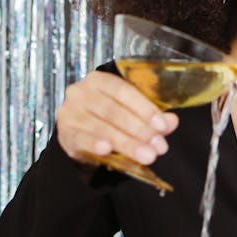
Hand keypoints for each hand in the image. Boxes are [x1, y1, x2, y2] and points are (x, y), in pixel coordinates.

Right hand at [56, 69, 179, 166]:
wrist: (78, 134)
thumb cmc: (106, 119)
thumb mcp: (129, 114)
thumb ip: (150, 117)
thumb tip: (171, 121)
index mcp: (99, 80)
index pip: (124, 91)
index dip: (144, 108)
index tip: (162, 125)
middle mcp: (81, 92)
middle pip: (114, 111)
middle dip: (140, 130)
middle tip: (159, 146)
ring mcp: (70, 113)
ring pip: (102, 127)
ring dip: (126, 143)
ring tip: (146, 155)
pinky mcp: (65, 133)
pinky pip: (81, 138)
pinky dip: (95, 143)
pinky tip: (107, 149)